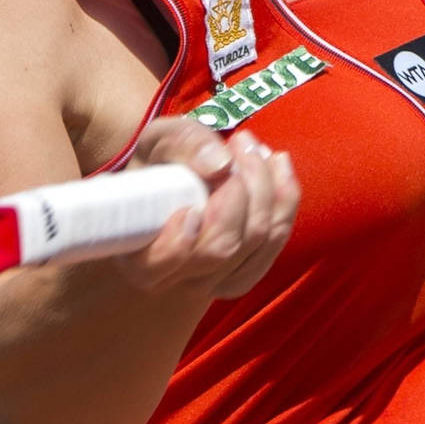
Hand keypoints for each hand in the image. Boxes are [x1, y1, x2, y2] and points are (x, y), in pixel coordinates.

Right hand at [119, 117, 299, 297]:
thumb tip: (221, 165)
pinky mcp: (246, 271)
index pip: (165, 262)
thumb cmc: (158, 162)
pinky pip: (277, 238)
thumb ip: (182, 145)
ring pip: (257, 241)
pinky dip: (285, 198)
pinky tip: (276, 162)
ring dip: (266, 186)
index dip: (181, 239)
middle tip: (237, 143)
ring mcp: (215, 281)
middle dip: (241, 188)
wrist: (170, 180)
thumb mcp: (158, 141)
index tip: (189, 203)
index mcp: (139, 257)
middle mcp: (177, 279)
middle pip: (224, 247)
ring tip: (253, 147)